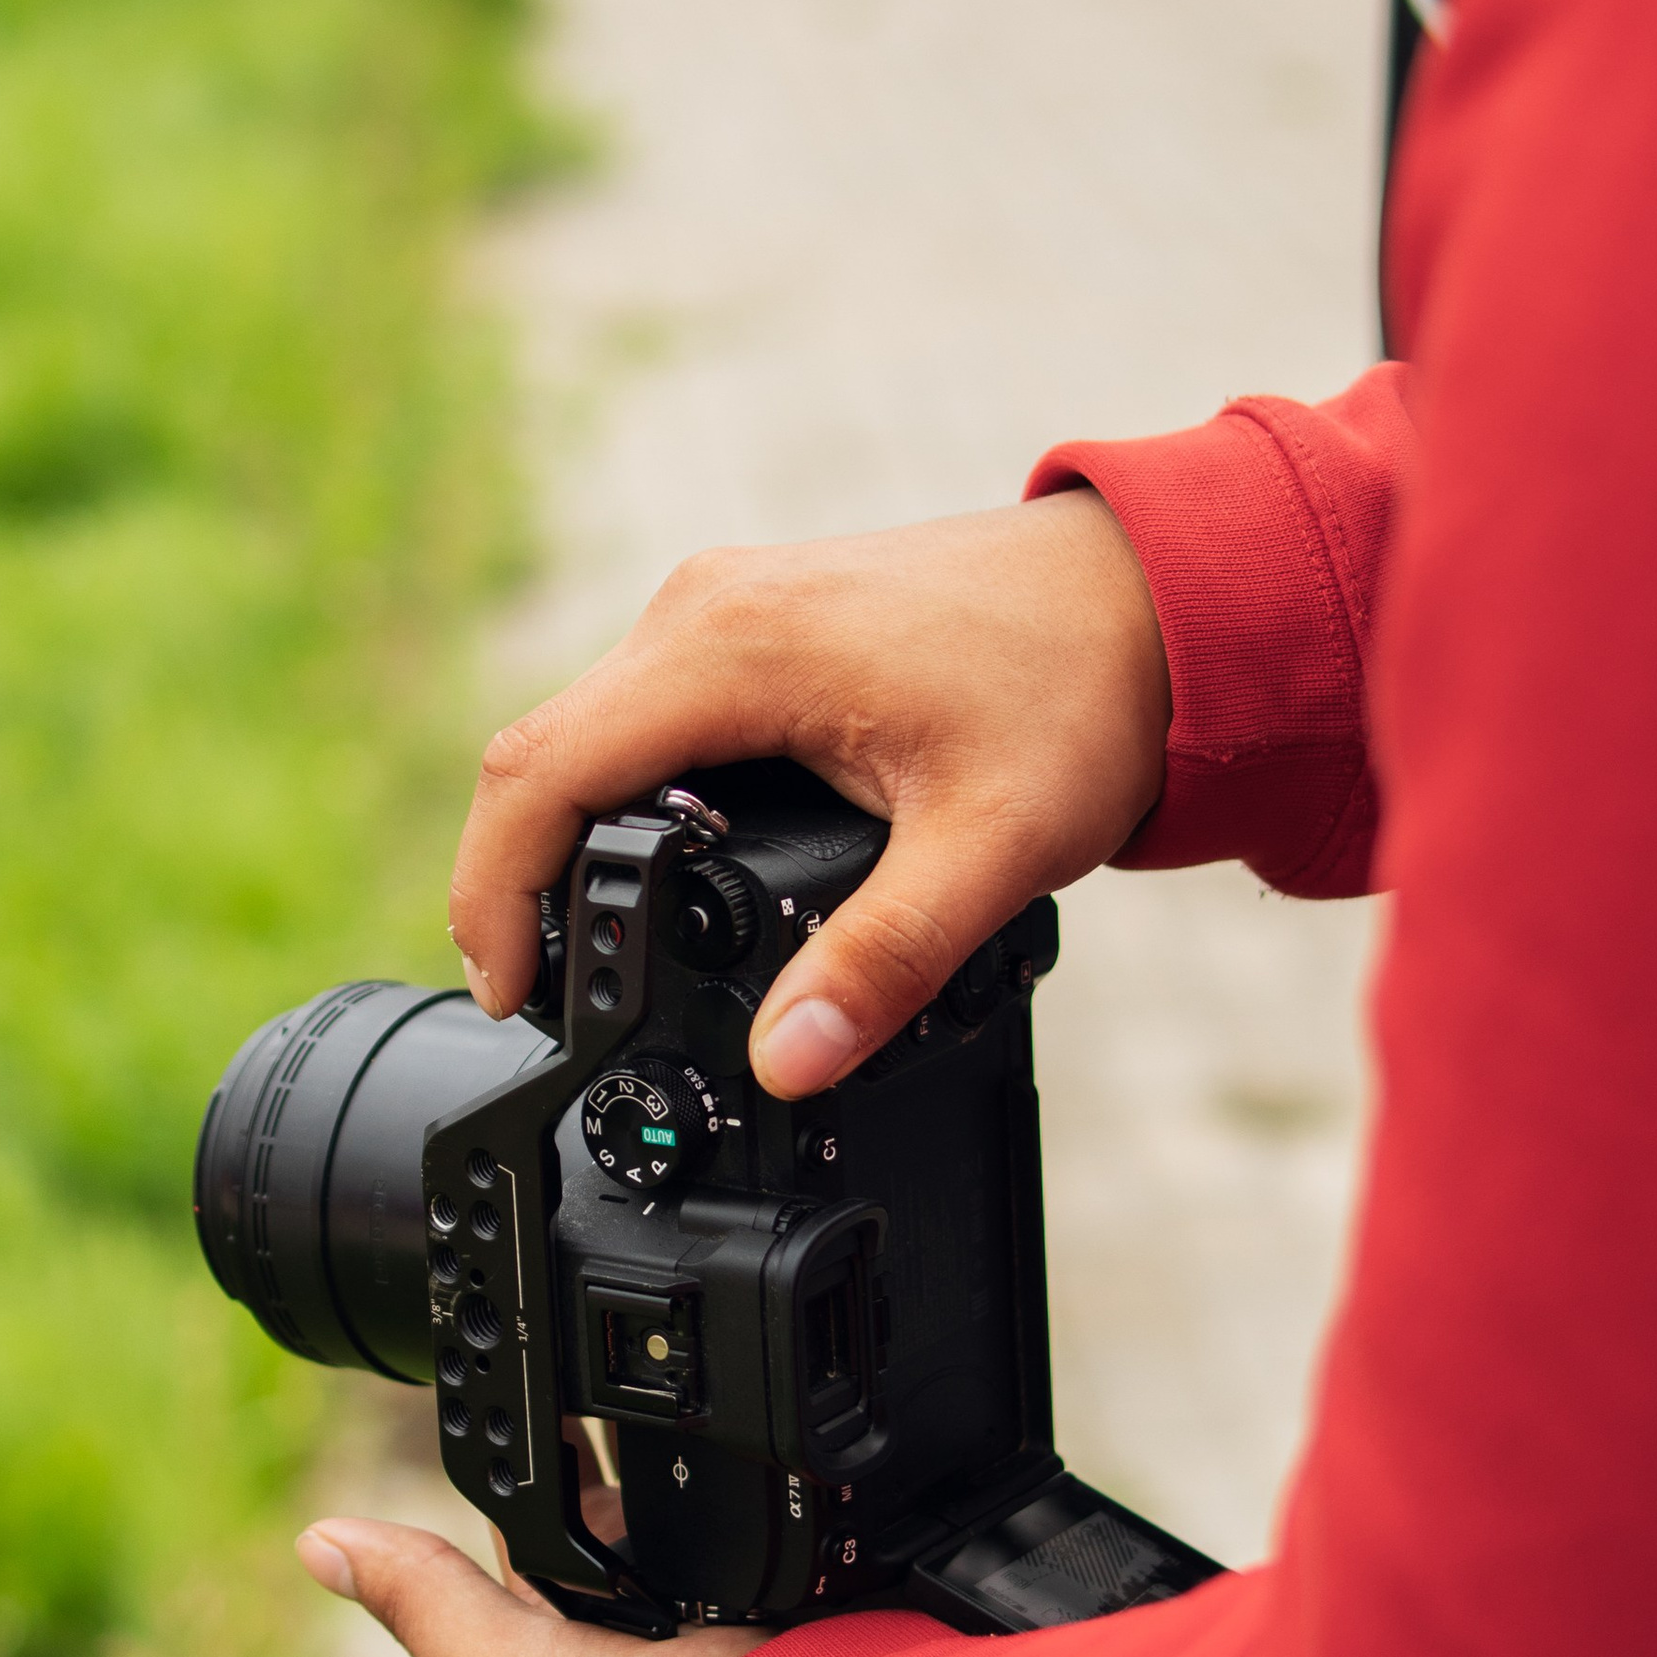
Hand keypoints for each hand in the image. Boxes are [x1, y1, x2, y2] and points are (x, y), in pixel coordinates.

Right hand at [450, 492, 1168, 1098]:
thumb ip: (883, 966)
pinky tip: (651, 870)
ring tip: (582, 953)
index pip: (542, 773)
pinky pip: (642, 709)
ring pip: (588, 728)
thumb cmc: (1083, 689)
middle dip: (517, 878)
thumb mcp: (989, 847)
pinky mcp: (756, 621)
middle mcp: (706, 608)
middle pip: (543, 751)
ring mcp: (727, 605)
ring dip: (567, 836)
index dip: (495, 894)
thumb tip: (788, 1066)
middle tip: (538, 999)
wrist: (1162, 590)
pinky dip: (621, 794)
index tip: (510, 996)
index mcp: (731, 648)